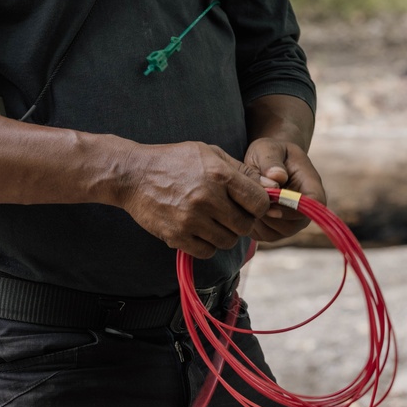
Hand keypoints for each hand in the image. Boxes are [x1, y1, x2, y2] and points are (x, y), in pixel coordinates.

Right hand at [120, 140, 272, 258]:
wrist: (133, 174)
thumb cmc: (175, 161)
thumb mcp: (210, 154)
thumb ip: (242, 171)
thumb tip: (273, 186)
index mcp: (219, 174)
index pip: (259, 202)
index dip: (259, 206)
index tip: (250, 204)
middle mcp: (207, 198)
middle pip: (245, 225)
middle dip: (242, 221)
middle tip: (229, 213)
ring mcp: (191, 219)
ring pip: (227, 241)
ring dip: (224, 234)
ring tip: (212, 220)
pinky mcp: (176, 236)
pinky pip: (207, 251)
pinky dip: (207, 245)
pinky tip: (198, 230)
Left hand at [242, 137, 325, 242]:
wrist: (264, 163)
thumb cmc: (269, 153)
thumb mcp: (267, 148)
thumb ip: (271, 161)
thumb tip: (277, 177)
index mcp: (312, 187)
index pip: (314, 205)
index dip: (293, 208)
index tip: (270, 202)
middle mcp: (305, 211)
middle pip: (291, 225)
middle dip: (268, 213)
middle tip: (248, 196)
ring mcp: (290, 224)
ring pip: (275, 232)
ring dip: (257, 217)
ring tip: (246, 196)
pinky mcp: (274, 232)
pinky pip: (262, 234)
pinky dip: (249, 222)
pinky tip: (243, 204)